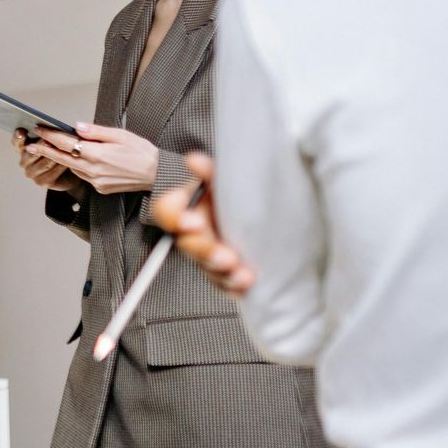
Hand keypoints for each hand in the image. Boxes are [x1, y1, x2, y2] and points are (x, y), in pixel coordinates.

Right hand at [12, 129, 83, 194]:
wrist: (68, 173)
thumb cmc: (58, 153)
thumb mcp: (52, 141)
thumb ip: (48, 135)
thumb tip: (50, 128)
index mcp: (23, 148)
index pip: (17, 141)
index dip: (18, 137)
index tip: (22, 132)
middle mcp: (24, 161)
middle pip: (31, 152)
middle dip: (41, 146)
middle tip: (49, 142)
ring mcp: (31, 173)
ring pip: (44, 163)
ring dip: (55, 157)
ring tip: (64, 151)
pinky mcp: (41, 182)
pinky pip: (52, 173)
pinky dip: (60, 167)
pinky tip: (67, 163)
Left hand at [27, 121, 159, 194]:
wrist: (157, 174)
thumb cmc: (142, 152)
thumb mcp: (121, 135)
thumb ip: (96, 132)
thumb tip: (77, 127)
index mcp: (98, 155)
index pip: (67, 144)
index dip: (51, 136)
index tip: (39, 129)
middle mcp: (94, 170)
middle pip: (63, 159)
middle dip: (45, 150)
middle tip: (30, 143)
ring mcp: (96, 181)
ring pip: (72, 168)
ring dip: (61, 159)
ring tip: (49, 148)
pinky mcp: (100, 188)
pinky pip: (83, 175)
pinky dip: (77, 166)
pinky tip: (76, 159)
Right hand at [154, 152, 255, 294]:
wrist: (279, 213)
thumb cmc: (246, 192)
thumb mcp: (228, 178)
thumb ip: (210, 171)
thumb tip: (194, 161)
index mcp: (191, 205)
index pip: (167, 211)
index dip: (174, 218)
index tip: (192, 222)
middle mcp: (198, 231)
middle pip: (188, 244)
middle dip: (205, 251)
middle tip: (225, 256)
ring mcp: (210, 253)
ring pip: (206, 268)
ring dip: (222, 273)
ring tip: (243, 274)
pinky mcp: (227, 272)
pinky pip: (223, 284)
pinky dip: (234, 287)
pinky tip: (248, 283)